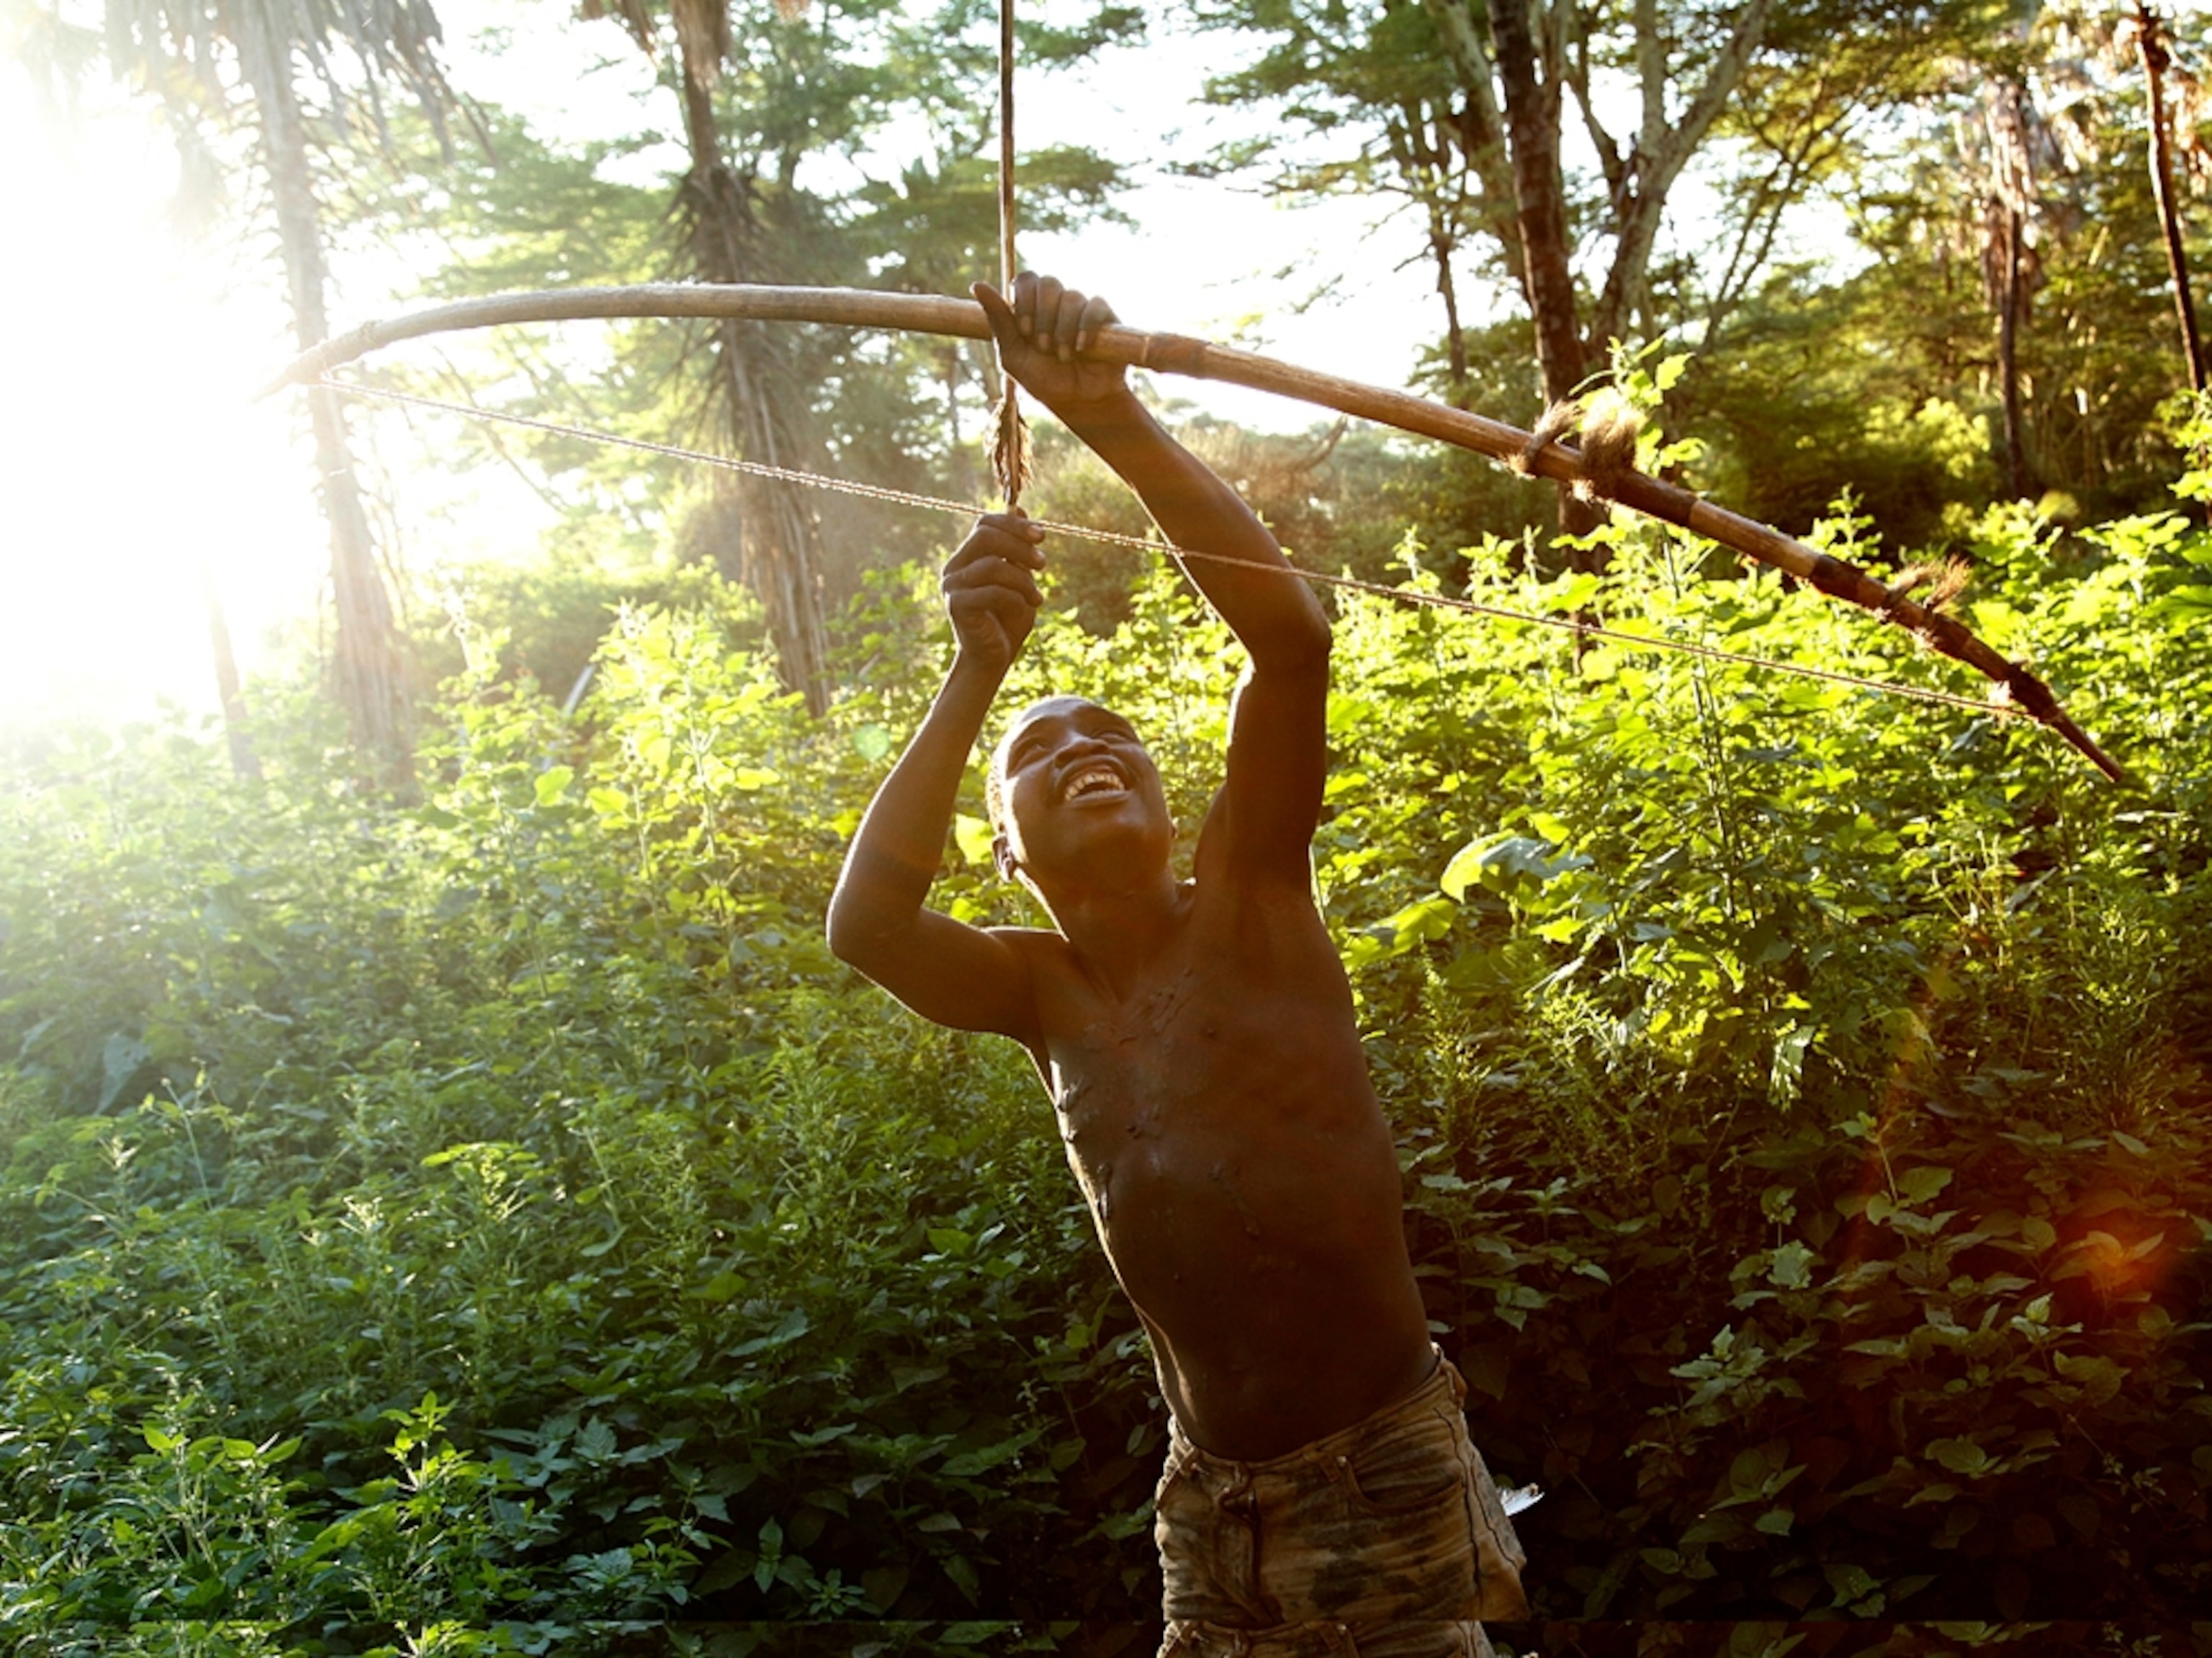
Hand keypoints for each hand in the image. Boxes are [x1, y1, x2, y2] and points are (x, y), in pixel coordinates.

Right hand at [942, 511, 1045, 675]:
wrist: (994, 658)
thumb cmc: (1008, 618)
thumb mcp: (1020, 577)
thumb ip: (1017, 547)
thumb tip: (1019, 507)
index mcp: (968, 556)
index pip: (985, 523)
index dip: (1014, 524)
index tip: (1042, 536)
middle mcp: (954, 567)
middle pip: (985, 536)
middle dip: (1020, 546)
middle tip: (1043, 563)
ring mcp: (952, 586)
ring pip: (992, 565)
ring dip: (1023, 580)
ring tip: (1038, 598)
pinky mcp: (957, 605)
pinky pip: (991, 591)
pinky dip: (1015, 598)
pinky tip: (1024, 608)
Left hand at [974, 274, 1128, 417]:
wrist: (1079, 402)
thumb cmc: (1044, 380)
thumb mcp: (1014, 355)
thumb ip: (998, 320)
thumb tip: (976, 285)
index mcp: (1032, 306)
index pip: (1026, 280)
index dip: (1024, 300)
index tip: (1024, 330)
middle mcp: (1057, 302)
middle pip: (1048, 282)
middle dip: (1043, 316)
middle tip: (1043, 347)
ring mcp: (1082, 308)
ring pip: (1071, 297)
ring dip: (1062, 330)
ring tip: (1063, 356)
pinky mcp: (1106, 318)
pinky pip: (1095, 306)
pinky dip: (1086, 326)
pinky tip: (1081, 347)